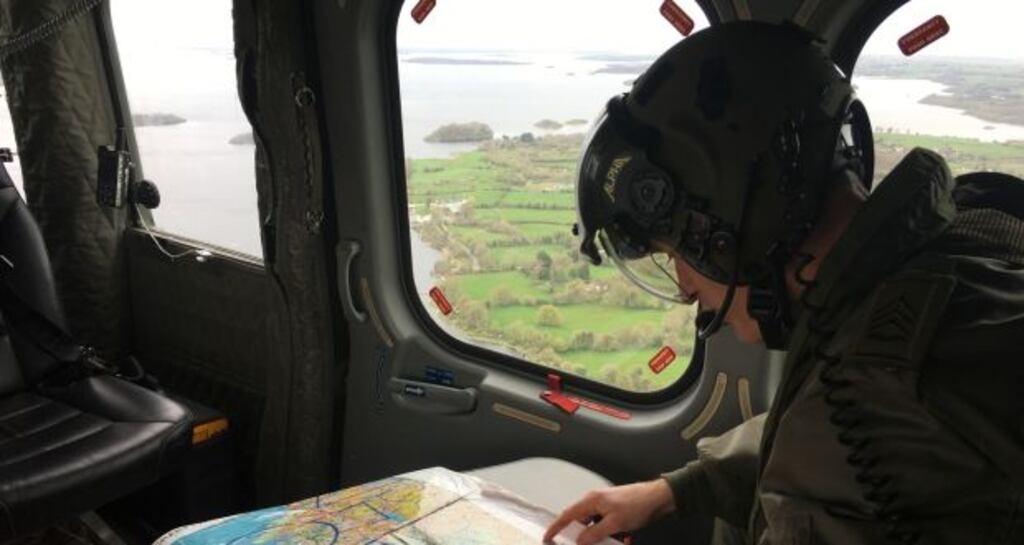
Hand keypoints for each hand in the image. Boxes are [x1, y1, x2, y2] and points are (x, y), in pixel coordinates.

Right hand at [543, 479, 674, 544]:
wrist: (657, 498)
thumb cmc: (637, 504)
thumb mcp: (614, 523)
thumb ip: (594, 533)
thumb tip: (579, 541)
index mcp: (591, 500)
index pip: (568, 514)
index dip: (556, 526)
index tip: (548, 536)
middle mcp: (596, 501)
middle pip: (580, 521)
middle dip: (581, 536)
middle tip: (580, 544)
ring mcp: (605, 506)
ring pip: (594, 526)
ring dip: (599, 537)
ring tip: (610, 541)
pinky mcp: (615, 512)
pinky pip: (605, 526)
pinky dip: (609, 534)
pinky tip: (621, 539)